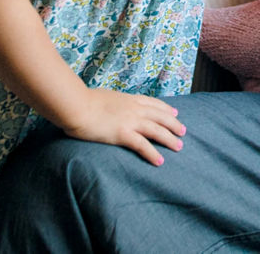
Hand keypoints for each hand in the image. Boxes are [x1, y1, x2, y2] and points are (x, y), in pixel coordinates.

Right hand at [62, 88, 185, 165]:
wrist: (76, 105)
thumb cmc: (83, 101)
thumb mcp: (104, 97)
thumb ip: (113, 102)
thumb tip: (111, 104)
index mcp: (129, 99)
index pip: (153, 103)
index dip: (165, 109)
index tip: (174, 113)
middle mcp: (134, 108)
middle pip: (160, 116)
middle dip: (173, 124)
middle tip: (183, 131)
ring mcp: (130, 121)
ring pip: (157, 130)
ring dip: (169, 139)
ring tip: (179, 147)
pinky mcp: (123, 134)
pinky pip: (143, 145)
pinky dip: (153, 153)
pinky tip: (160, 161)